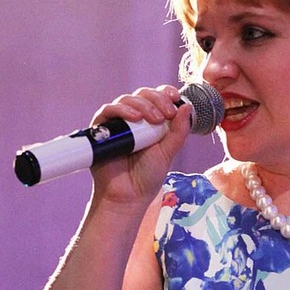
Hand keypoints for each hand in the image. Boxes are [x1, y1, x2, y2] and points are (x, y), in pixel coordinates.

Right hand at [89, 85, 193, 204]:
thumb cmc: (147, 177)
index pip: (157, 98)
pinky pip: (108, 111)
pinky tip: (133, 117)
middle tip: (166, 113)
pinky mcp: (101, 130)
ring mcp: (117, 123)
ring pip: (127, 100)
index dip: (165, 93)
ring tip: (154, 119)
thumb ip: (178, 131)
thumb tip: (187, 107)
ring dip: (143, 104)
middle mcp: (134, 119)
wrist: (128, 196)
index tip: (175, 97)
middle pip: (143, 95)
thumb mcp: (168, 152)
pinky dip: (121, 109)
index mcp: (151, 122)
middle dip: (157, 99)